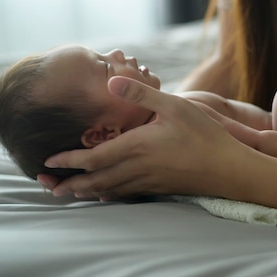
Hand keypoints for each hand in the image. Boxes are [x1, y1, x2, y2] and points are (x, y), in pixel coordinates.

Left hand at [41, 76, 241, 198]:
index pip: (93, 158)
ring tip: (67, 193)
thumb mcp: (175, 106)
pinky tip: (105, 194)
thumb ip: (141, 94)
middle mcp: (138, 168)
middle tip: (47, 186)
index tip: (48, 162)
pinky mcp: (159, 188)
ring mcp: (148, 181)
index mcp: (137, 147)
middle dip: (68, 184)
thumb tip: (110, 81)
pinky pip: (125, 194)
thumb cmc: (204, 135)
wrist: (230, 169)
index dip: (68, 161)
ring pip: (108, 190)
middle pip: (94, 180)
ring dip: (84, 191)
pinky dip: (108, 195)